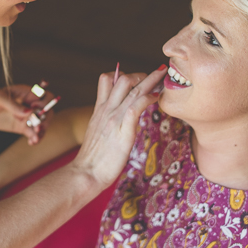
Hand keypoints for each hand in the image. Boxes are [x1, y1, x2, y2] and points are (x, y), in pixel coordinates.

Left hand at [0, 85, 46, 143]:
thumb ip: (14, 105)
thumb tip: (28, 112)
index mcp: (27, 93)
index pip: (46, 96)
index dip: (45, 104)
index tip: (34, 109)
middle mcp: (30, 104)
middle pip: (47, 112)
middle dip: (45, 120)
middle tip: (38, 128)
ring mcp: (26, 116)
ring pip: (42, 124)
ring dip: (41, 131)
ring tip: (35, 138)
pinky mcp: (22, 127)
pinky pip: (33, 133)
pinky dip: (35, 138)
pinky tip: (32, 142)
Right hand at [70, 66, 167, 188]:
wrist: (86, 173)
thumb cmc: (93, 158)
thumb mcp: (96, 132)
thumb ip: (106, 121)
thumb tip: (117, 118)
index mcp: (99, 109)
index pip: (107, 79)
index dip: (123, 74)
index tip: (137, 79)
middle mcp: (106, 110)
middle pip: (122, 78)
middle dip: (142, 74)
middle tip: (156, 76)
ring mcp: (114, 119)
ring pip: (132, 89)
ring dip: (150, 80)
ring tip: (161, 78)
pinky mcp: (123, 130)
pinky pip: (136, 106)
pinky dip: (148, 98)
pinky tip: (156, 98)